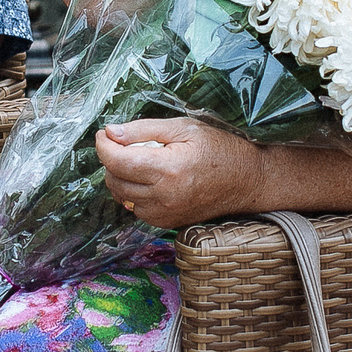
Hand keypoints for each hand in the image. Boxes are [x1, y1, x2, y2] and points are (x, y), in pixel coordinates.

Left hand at [95, 118, 263, 227]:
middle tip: (123, 144)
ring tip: (139, 160)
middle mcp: (164, 196)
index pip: (117, 161)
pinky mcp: (166, 223)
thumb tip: (110, 132)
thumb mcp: (183, 128)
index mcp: (168, 169)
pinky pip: (135, 208)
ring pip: (121, 195)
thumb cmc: (219, 149)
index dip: (103, 146)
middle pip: (115, 179)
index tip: (103, 134)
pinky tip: (149, 179)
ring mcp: (165, 214)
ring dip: (120, 176)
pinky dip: (133, 192)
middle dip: (111, 159)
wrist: (247, 181)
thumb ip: (143, 129)